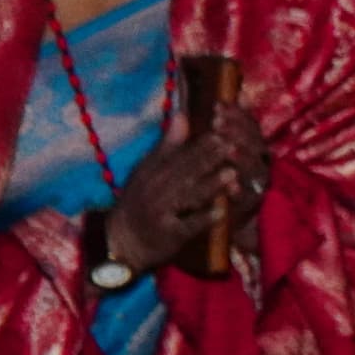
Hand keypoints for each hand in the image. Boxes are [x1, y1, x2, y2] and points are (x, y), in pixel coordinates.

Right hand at [109, 130, 248, 272]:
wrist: (122, 240)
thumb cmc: (140, 200)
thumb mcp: (148, 171)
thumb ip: (167, 146)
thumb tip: (182, 114)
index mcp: (151, 173)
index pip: (177, 156)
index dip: (199, 145)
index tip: (221, 132)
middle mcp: (153, 191)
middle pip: (183, 173)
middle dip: (208, 159)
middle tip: (232, 147)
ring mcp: (160, 214)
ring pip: (187, 197)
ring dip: (209, 185)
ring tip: (231, 173)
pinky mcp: (167, 235)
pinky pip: (187, 226)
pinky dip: (203, 219)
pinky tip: (221, 211)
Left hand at [209, 100, 272, 253]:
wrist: (227, 223)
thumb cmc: (222, 183)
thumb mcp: (219, 155)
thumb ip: (223, 130)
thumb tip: (227, 100)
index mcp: (252, 149)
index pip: (250, 125)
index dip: (237, 114)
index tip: (218, 106)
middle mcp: (260, 164)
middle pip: (257, 143)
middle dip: (238, 131)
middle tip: (218, 122)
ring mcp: (259, 185)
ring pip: (257, 168)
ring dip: (244, 157)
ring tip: (228, 148)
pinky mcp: (253, 207)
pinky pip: (251, 197)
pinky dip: (241, 191)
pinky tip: (232, 185)